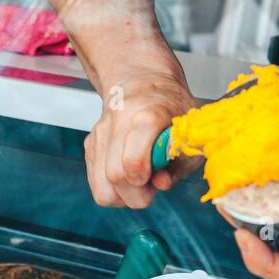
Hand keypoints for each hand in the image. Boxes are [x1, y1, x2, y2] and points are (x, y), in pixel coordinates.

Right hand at [85, 71, 199, 208]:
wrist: (144, 83)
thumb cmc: (172, 112)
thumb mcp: (188, 135)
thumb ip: (179, 164)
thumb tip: (161, 184)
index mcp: (148, 115)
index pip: (132, 161)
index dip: (143, 177)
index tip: (155, 177)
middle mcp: (118, 122)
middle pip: (115, 177)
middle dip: (137, 192)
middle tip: (152, 182)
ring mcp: (100, 134)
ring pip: (102, 188)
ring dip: (124, 196)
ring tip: (139, 182)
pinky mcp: (90, 146)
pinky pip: (97, 187)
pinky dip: (115, 191)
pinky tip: (129, 177)